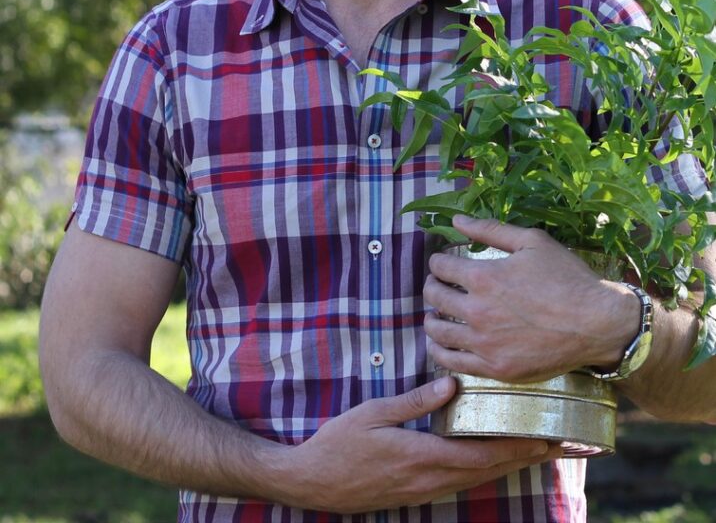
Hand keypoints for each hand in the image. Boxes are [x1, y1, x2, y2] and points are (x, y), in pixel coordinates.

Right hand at [284, 374, 560, 511]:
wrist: (312, 483)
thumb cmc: (339, 443)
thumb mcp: (373, 413)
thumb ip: (414, 401)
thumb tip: (452, 384)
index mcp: (423, 457)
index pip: (481, 454)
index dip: (517, 448)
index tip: (546, 438)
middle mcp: (431, 479)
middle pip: (489, 470)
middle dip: (527, 457)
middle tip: (560, 444)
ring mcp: (425, 490)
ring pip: (478, 478)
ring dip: (511, 464)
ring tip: (539, 450)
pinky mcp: (417, 492)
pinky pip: (462, 480)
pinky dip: (487, 468)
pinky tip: (495, 458)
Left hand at [423, 216, 640, 381]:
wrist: (597, 323)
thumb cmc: (567, 278)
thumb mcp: (532, 242)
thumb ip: (490, 230)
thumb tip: (456, 220)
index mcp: (484, 278)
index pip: (441, 267)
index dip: (438, 261)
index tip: (442, 262)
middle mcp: (478, 312)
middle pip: (435, 297)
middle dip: (432, 286)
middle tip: (437, 284)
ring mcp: (485, 345)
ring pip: (438, 332)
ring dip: (431, 318)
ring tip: (436, 313)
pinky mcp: (496, 370)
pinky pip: (453, 363)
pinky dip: (440, 351)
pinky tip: (441, 344)